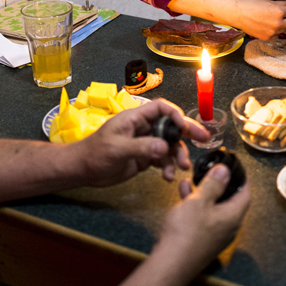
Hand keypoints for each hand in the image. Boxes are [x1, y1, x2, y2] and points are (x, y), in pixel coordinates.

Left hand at [77, 99, 208, 186]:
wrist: (82, 171)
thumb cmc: (94, 153)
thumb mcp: (117, 149)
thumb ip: (142, 147)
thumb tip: (164, 148)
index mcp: (135, 118)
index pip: (161, 108)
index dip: (175, 114)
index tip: (185, 128)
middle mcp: (143, 128)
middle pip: (170, 126)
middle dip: (186, 133)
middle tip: (203, 139)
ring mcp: (144, 143)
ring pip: (169, 145)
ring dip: (177, 155)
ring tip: (181, 168)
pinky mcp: (144, 157)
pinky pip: (162, 159)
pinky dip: (168, 167)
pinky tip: (167, 177)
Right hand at [155, 164, 250, 273]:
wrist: (170, 264)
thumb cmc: (186, 231)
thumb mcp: (199, 201)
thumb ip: (213, 184)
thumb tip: (226, 170)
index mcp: (233, 217)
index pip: (245, 194)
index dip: (242, 178)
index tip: (235, 166)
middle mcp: (228, 228)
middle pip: (229, 201)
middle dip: (219, 184)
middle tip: (211, 170)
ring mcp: (215, 236)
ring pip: (213, 209)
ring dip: (204, 193)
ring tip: (191, 179)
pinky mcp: (202, 241)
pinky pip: (203, 218)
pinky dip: (196, 205)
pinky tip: (183, 194)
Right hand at [233, 0, 285, 39]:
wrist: (240, 15)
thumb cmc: (253, 6)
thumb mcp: (269, 2)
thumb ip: (282, 4)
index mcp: (280, 12)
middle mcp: (278, 23)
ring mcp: (273, 32)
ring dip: (284, 25)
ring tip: (276, 20)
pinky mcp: (268, 38)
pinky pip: (277, 35)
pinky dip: (276, 31)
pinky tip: (269, 27)